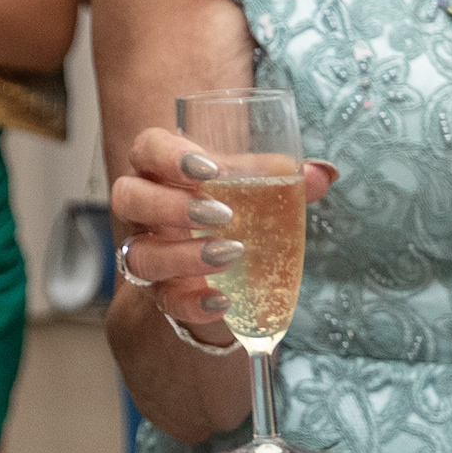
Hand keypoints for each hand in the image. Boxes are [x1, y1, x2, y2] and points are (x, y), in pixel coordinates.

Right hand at [107, 125, 333, 343]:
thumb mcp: (250, 186)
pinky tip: (222, 301)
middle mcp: (141, 208)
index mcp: (159, 167)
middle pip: (129, 197)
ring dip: (182, 255)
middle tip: (223, 214)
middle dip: (172, 206)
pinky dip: (191, 304)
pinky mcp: (158, 290)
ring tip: (230, 254)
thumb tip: (322, 174)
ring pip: (138, 253)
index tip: (209, 169)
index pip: (147, 149)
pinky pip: (164, 300)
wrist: (215, 260)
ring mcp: (143, 250)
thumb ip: (282, 179)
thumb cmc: (226, 204)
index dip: (169, 156)